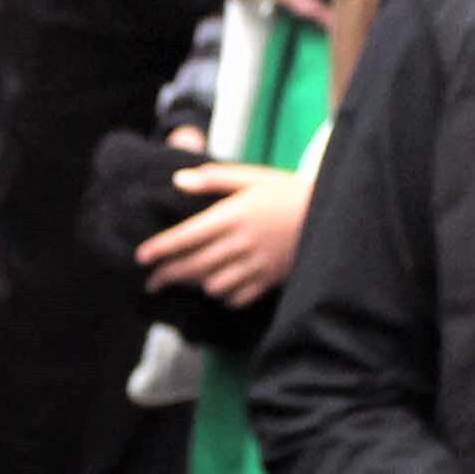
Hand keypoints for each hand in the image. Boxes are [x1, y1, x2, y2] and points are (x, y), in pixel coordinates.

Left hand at [132, 160, 307, 306]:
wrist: (332, 214)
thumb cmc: (288, 191)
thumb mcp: (253, 177)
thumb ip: (215, 179)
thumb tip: (179, 181)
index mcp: (234, 215)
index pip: (187, 236)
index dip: (161, 248)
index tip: (142, 257)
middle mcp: (242, 243)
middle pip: (194, 265)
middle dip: (168, 275)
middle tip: (151, 281)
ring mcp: (257, 265)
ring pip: (214, 284)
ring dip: (195, 284)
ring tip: (183, 282)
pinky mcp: (270, 279)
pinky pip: (238, 296)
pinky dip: (223, 296)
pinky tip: (216, 289)